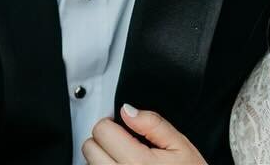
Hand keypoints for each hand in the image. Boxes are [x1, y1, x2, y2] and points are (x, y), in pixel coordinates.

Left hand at [81, 105, 206, 164]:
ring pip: (90, 164)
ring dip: (102, 158)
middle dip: (105, 140)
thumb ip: (153, 123)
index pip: (102, 130)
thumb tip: (127, 110)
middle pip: (90, 147)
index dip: (112, 123)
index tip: (123, 128)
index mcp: (137, 162)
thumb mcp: (180, 145)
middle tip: (124, 143)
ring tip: (126, 159)